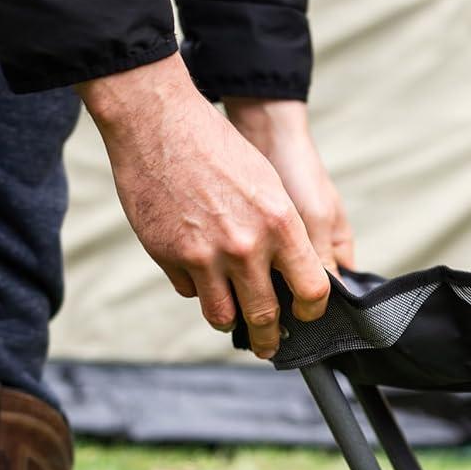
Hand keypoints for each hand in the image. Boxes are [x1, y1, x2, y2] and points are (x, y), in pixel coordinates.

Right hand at [77, 54, 328, 358]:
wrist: (158, 124)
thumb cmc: (218, 148)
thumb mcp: (267, 184)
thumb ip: (282, 232)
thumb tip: (295, 274)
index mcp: (279, 223)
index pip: (311, 289)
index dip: (312, 310)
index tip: (306, 315)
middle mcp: (245, 245)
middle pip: (264, 315)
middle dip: (270, 337)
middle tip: (269, 345)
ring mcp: (204, 255)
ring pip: (222, 316)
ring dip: (229, 320)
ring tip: (232, 317)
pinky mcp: (169, 256)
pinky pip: (189, 291)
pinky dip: (196, 286)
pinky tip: (196, 266)